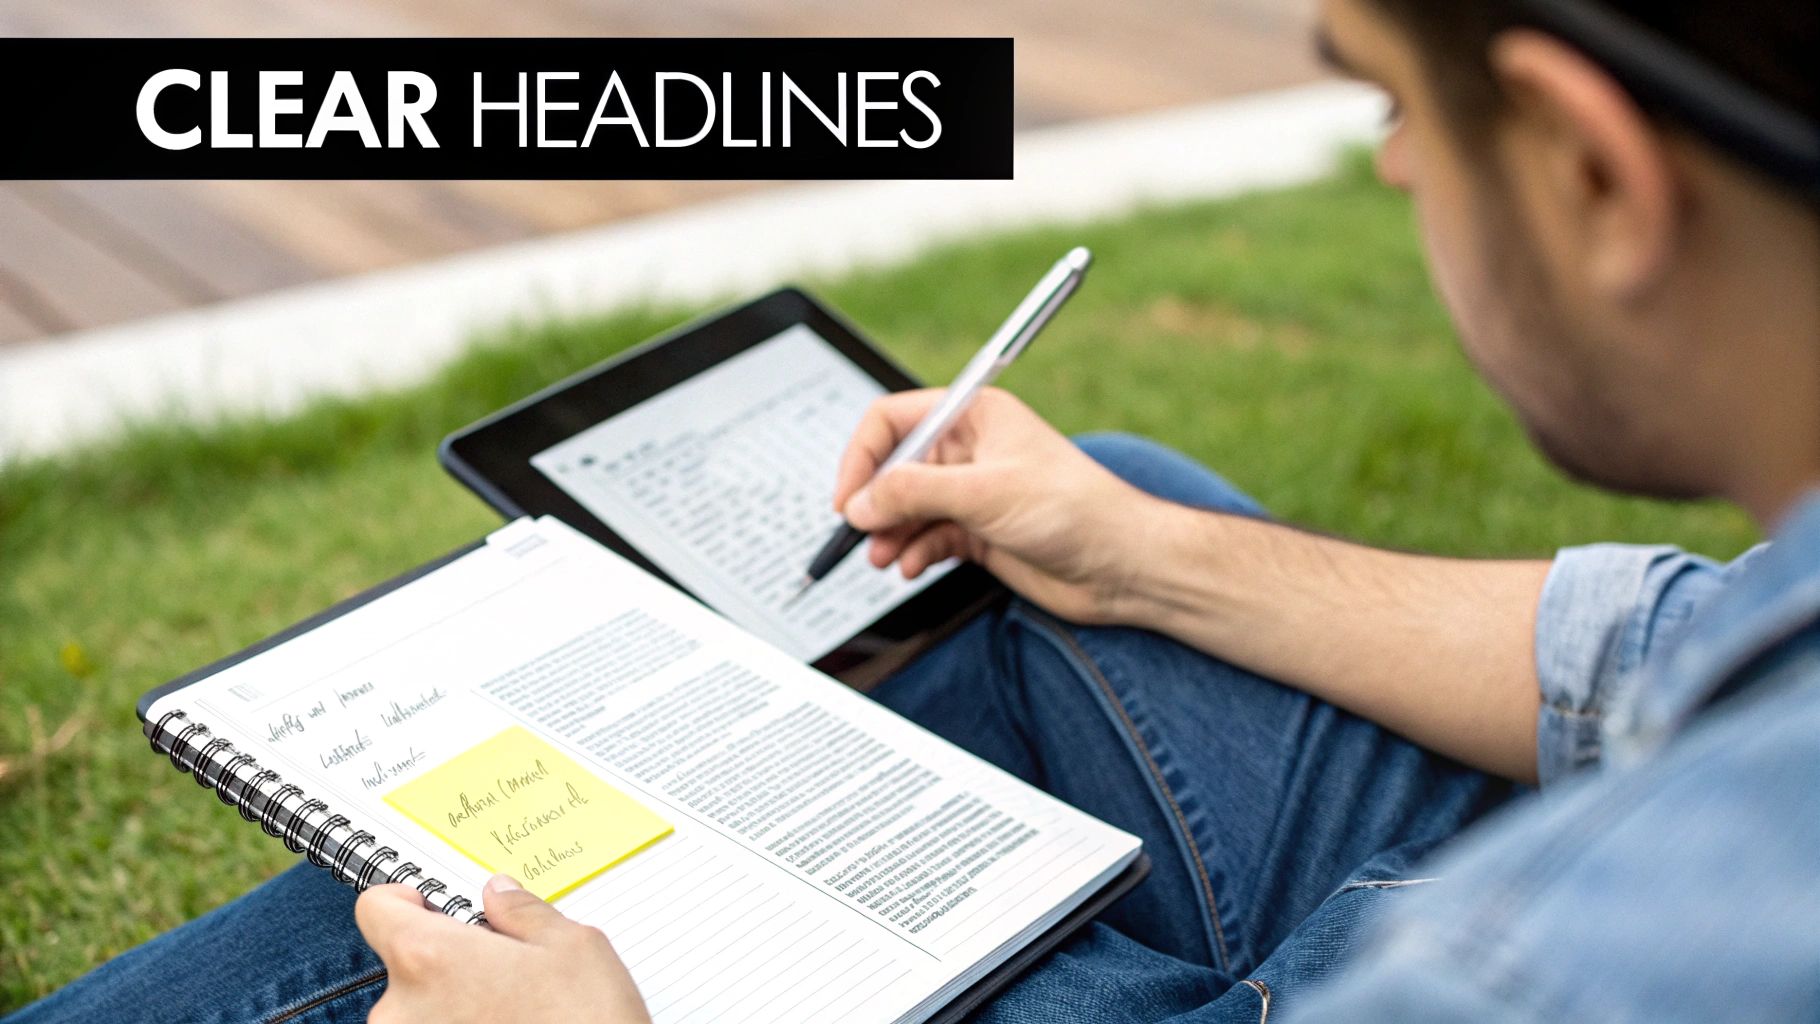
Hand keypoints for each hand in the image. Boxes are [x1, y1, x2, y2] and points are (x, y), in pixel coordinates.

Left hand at [356, 874, 650, 1023]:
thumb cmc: (586, 1023)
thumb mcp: (572, 946)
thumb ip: (522, 912)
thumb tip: (499, 896)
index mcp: (428, 957)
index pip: (375, 908)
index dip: (405, 899)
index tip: (432, 904)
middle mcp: (401, 1010)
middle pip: (405, 964)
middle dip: (448, 960)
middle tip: (501, 967)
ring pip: (419, 1010)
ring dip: (454, 1004)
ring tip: (511, 1010)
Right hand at [833, 388, 1162, 623]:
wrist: (1124, 565)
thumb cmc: (1076, 510)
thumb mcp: (984, 493)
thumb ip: (914, 493)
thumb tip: (861, 503)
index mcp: (974, 416)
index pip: (894, 420)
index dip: (863, 456)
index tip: (850, 497)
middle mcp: (970, 450)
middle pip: (895, 468)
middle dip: (875, 503)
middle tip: (862, 534)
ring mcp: (974, 493)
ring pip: (908, 508)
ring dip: (890, 534)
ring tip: (885, 558)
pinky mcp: (980, 532)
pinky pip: (929, 538)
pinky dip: (915, 553)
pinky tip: (914, 567)